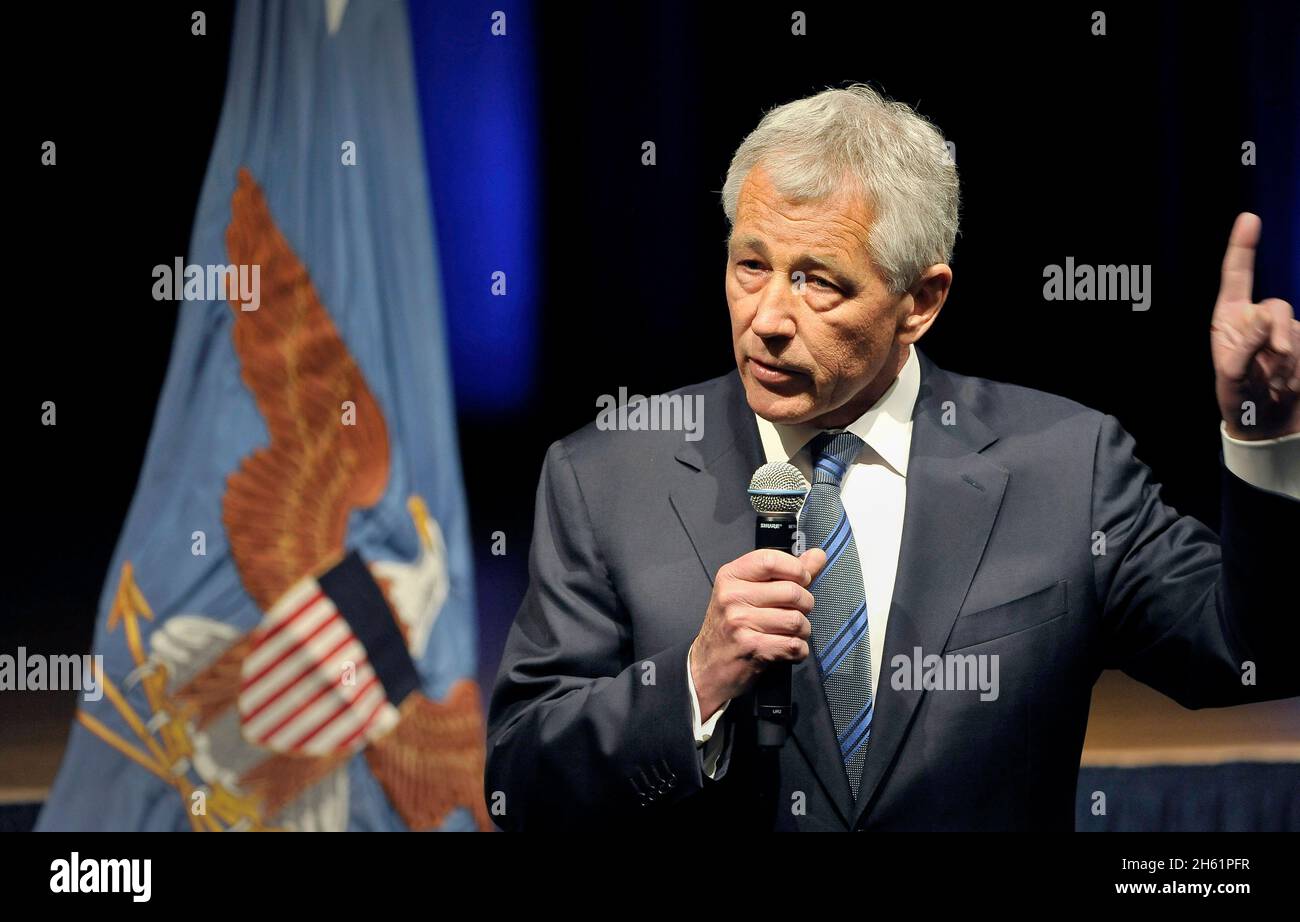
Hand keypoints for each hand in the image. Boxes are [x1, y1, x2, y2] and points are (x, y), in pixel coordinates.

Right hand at [689, 546, 827, 720]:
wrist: (709, 666)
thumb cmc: (731, 627)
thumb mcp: (750, 592)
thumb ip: (786, 573)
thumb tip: (817, 555)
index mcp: (731, 576)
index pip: (770, 560)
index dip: (796, 569)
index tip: (802, 578)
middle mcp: (732, 597)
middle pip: (792, 591)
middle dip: (805, 604)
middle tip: (795, 611)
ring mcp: (739, 622)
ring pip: (796, 620)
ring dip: (802, 630)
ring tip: (790, 632)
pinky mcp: (751, 647)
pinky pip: (794, 645)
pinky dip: (798, 650)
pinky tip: (787, 648)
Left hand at [1211, 212, 1299, 439]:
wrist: (1267, 423)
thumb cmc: (1239, 399)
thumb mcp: (1231, 377)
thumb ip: (1244, 347)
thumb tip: (1263, 317)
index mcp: (1230, 318)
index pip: (1236, 276)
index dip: (1243, 247)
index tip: (1249, 218)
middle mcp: (1258, 318)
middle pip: (1277, 305)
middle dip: (1276, 337)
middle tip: (1270, 368)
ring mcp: (1285, 330)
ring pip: (1296, 330)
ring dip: (1287, 361)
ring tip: (1274, 384)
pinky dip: (1299, 369)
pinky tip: (1288, 385)